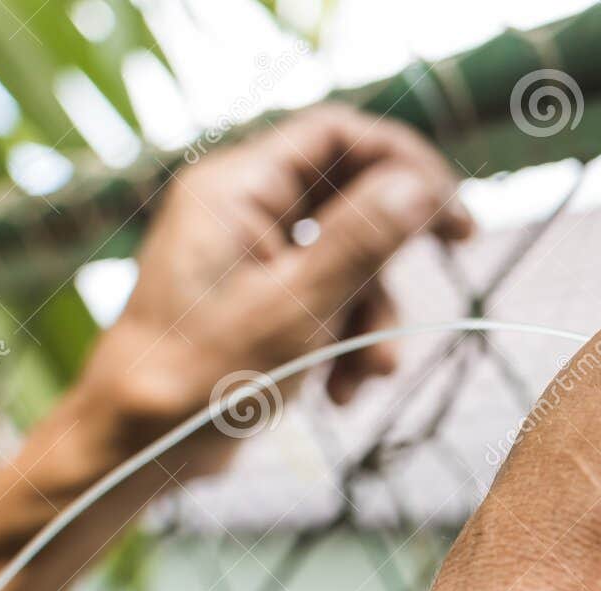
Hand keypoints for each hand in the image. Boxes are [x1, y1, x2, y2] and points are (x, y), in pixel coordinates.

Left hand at [81, 104, 471, 450]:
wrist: (141, 445)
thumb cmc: (201, 376)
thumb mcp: (297, 307)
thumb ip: (360, 241)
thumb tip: (420, 186)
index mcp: (237, 188)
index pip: (337, 134)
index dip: (405, 159)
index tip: (451, 204)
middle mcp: (242, 209)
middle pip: (352, 195)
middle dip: (394, 252)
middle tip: (460, 249)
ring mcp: (252, 255)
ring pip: (349, 258)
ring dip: (374, 316)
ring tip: (371, 374)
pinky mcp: (262, 299)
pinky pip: (328, 299)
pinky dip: (347, 341)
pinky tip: (342, 392)